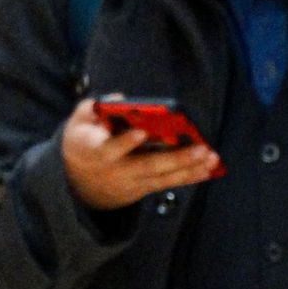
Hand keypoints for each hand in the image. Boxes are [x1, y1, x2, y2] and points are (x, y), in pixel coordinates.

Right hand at [61, 98, 220, 210]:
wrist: (76, 184)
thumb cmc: (82, 142)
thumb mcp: (78, 122)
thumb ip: (92, 108)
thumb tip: (121, 99)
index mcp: (94, 150)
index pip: (109, 148)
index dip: (125, 141)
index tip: (141, 131)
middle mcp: (114, 170)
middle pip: (146, 165)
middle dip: (175, 158)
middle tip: (200, 149)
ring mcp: (129, 182)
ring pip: (161, 177)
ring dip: (188, 169)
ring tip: (211, 158)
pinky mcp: (140, 189)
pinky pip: (166, 184)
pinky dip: (187, 177)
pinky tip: (207, 169)